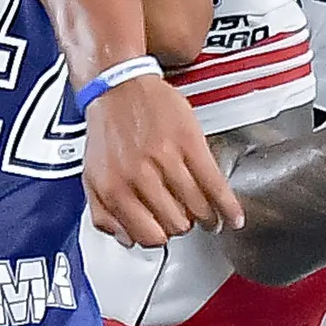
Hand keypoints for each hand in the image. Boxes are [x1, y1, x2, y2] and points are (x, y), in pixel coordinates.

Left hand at [80, 73, 244, 248]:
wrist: (119, 85)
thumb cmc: (108, 128)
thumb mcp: (91, 176)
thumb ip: (103, 213)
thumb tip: (126, 240)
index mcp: (114, 189)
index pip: (147, 235)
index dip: (160, 238)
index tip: (167, 234)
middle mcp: (139, 176)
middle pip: (176, 224)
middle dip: (182, 225)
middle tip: (186, 219)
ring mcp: (166, 160)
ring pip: (197, 207)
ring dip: (207, 218)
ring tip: (209, 218)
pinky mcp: (189, 143)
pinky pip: (214, 183)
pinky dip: (228, 204)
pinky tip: (233, 215)